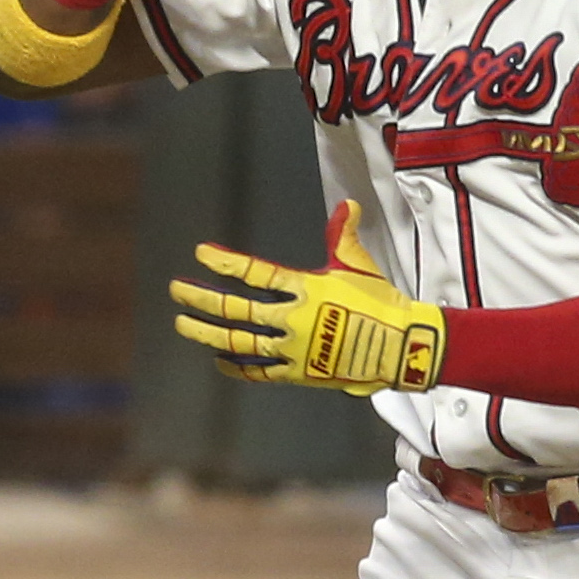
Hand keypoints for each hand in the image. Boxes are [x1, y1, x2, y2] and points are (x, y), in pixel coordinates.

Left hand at [171, 201, 443, 393]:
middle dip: (202, 298)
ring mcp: (293, 349)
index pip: (256, 272)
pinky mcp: (299, 373)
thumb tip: (347, 204)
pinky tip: (218, 360)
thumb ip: (342, 235)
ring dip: (208, 332)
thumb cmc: (381, 302)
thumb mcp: (358, 265)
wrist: (401, 346)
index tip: (202, 254)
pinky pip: (260, 372)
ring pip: (239, 341)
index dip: (226, 263)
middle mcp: (292, 318)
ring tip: (182, 323)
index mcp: (305, 287)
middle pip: (236, 309)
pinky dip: (237, 367)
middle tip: (177, 289)